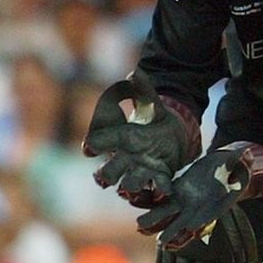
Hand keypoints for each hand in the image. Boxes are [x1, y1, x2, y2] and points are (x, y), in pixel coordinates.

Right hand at [83, 74, 198, 208]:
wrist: (172, 133)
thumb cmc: (152, 118)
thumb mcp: (150, 101)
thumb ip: (142, 88)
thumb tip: (135, 72)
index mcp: (118, 139)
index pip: (97, 144)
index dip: (92, 146)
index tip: (89, 147)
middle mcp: (125, 159)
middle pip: (106, 173)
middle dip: (105, 175)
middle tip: (106, 177)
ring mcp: (141, 171)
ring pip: (128, 186)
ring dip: (130, 186)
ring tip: (135, 182)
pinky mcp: (159, 177)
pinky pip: (157, 189)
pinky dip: (159, 190)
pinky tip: (164, 186)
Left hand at [137, 141, 262, 249]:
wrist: (221, 167)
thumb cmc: (233, 166)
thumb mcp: (237, 162)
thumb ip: (240, 160)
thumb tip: (247, 152)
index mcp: (217, 202)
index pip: (210, 215)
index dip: (201, 221)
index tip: (192, 227)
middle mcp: (200, 207)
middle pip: (186, 222)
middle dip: (174, 231)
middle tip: (163, 240)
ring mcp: (186, 202)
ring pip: (170, 216)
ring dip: (157, 222)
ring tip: (141, 226)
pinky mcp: (176, 194)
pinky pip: (163, 204)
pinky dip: (152, 210)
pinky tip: (139, 216)